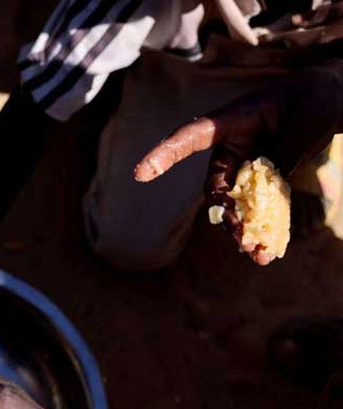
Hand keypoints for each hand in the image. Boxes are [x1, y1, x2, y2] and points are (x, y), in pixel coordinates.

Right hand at [134, 67, 342, 264]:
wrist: (331, 99)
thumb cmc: (313, 98)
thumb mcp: (304, 121)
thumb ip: (282, 154)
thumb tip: (266, 190)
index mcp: (230, 122)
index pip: (189, 137)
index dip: (164, 155)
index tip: (141, 174)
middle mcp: (229, 147)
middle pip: (214, 187)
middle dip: (226, 216)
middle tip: (242, 238)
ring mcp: (242, 165)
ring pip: (232, 204)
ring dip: (242, 230)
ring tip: (257, 254)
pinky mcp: (258, 180)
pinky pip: (253, 207)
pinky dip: (259, 229)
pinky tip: (266, 249)